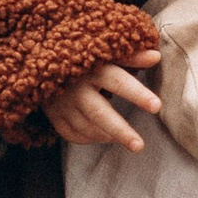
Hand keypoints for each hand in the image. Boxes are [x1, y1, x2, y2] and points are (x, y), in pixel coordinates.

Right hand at [43, 57, 163, 150]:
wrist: (41, 58)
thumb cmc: (83, 54)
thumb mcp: (105, 52)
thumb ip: (131, 56)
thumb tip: (156, 56)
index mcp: (93, 69)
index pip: (119, 82)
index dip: (137, 94)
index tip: (156, 106)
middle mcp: (76, 88)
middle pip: (100, 113)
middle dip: (121, 131)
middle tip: (139, 146)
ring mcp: (62, 103)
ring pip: (86, 127)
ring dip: (106, 136)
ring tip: (127, 141)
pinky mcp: (53, 114)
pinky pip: (70, 133)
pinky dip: (87, 138)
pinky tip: (103, 137)